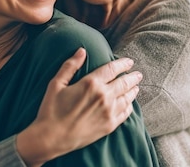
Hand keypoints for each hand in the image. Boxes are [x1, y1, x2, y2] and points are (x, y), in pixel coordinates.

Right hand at [16, 48, 141, 165]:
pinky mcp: (109, 125)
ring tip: (136, 87)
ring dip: (133, 90)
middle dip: (133, 77)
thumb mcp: (56, 84)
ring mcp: (108, 111)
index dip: (123, 64)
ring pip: (128, 97)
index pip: (113, 69)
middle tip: (138, 74)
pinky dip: (129, 106)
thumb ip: (70, 66)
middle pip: (125, 82)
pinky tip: (129, 104)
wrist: (51, 138)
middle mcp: (104, 96)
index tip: (129, 62)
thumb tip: (82, 50)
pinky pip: (125, 113)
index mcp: (91, 83)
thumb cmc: (51, 110)